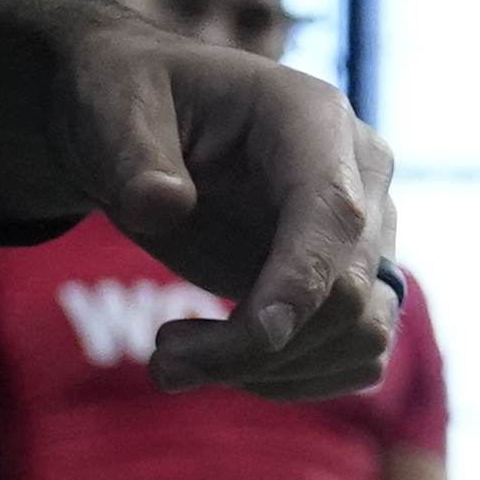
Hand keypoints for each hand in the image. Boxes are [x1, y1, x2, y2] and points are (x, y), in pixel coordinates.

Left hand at [0, 0, 396, 398]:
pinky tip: (218, 362)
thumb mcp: (110, 105)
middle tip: (161, 363)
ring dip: (272, 372)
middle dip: (260, 346)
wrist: (141, 123)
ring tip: (174, 359)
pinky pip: (356, 358)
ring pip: (362, 337)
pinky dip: (290, 379)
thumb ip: (132, 153)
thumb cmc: (128, 101)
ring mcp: (369, 238)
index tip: (255, 337)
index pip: (335, 215)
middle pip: (350, 292)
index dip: (303, 281)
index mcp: (315, 119)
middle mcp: (363, 180)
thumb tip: (162, 206)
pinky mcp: (359, 286)